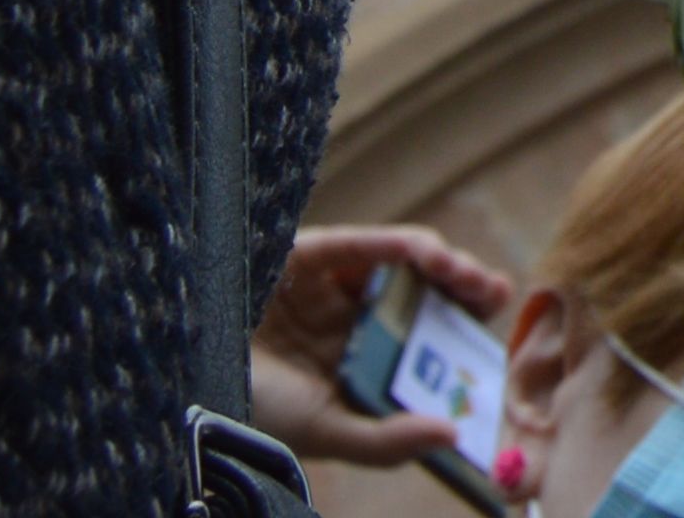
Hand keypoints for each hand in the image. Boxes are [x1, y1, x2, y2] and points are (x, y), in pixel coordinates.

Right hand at [250, 221, 522, 476]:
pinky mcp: (306, 255)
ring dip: (445, 263)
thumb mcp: (326, 431)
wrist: (182, 385)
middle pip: (426, 294)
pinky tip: (427, 256)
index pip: (428, 338)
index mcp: (364, 358)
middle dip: (466, 290)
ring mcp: (333, 285)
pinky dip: (398, 245)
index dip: (465, 331)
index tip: (501, 332)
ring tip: (468, 276)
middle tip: (494, 292)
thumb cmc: (252, 413)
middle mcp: (354, 318)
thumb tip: (450, 435)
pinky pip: (361, 244)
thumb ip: (386, 440)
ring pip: (404, 263)